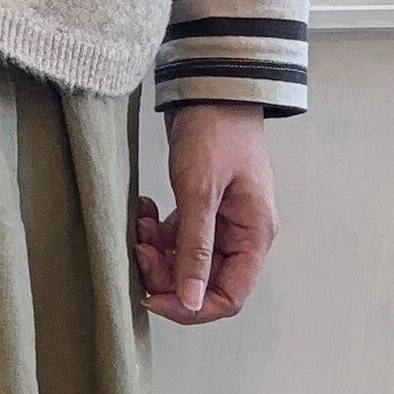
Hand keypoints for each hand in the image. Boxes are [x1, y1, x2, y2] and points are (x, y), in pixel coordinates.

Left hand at [135, 102, 277, 323]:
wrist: (210, 87)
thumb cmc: (215, 132)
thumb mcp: (200, 192)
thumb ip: (195, 250)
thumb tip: (190, 302)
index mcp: (254, 236)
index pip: (229, 297)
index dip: (190, 307)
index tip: (152, 296)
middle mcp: (241, 235)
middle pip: (202, 282)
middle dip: (166, 274)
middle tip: (139, 251)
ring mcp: (221, 222)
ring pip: (185, 261)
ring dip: (157, 252)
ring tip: (140, 226)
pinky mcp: (201, 208)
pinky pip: (176, 238)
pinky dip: (157, 233)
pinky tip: (145, 212)